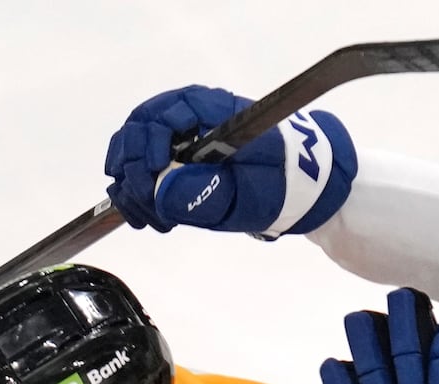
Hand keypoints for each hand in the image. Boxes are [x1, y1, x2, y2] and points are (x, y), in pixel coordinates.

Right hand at [104, 84, 356, 235]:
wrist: (306, 189)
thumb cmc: (284, 183)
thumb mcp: (250, 193)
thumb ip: (207, 192)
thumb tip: (163, 191)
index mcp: (212, 110)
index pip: (162, 113)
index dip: (148, 144)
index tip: (152, 174)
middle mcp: (192, 116)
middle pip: (139, 128)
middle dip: (133, 167)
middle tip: (144, 204)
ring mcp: (183, 137)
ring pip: (136, 149)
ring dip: (133, 184)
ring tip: (150, 218)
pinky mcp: (179, 160)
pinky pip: (145, 168)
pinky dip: (140, 192)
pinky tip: (150, 217)